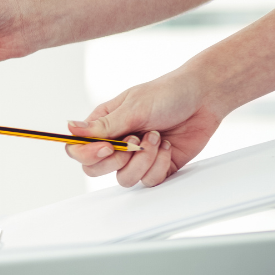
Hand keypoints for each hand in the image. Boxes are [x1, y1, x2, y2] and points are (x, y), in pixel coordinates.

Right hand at [65, 69, 222, 186]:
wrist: (204, 98)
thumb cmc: (168, 94)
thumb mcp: (133, 107)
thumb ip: (103, 125)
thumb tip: (70, 129)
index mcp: (103, 125)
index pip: (78, 149)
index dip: (88, 154)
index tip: (108, 147)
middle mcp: (116, 143)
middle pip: (95, 169)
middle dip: (118, 160)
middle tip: (135, 142)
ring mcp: (135, 158)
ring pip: (124, 178)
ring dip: (143, 160)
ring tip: (156, 138)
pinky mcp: (156, 167)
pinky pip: (148, 181)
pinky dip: (159, 164)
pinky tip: (166, 146)